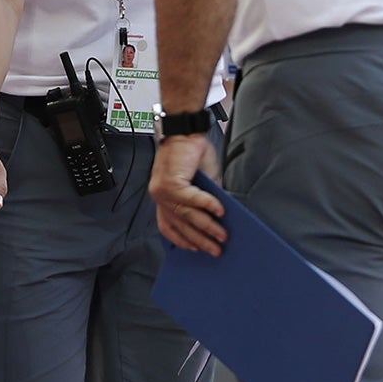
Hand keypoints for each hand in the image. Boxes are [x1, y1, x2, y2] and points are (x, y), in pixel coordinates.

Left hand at [150, 134, 224, 254]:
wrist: (184, 131)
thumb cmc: (190, 153)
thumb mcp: (201, 182)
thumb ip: (205, 199)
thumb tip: (219, 218)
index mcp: (163, 198)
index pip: (168, 227)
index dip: (183, 240)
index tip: (197, 250)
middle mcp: (160, 197)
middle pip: (181, 225)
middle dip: (201, 240)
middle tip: (216, 249)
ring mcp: (163, 191)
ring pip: (187, 216)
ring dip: (208, 227)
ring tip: (222, 235)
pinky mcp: (171, 183)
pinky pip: (192, 200)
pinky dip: (207, 205)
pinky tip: (220, 211)